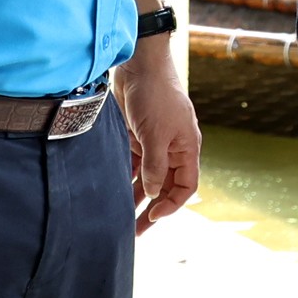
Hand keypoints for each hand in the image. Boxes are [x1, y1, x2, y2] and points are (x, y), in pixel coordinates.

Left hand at [119, 41, 203, 231]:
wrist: (139, 65)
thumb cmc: (156, 95)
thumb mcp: (157, 134)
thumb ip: (155, 167)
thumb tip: (152, 193)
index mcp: (186, 148)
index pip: (186, 186)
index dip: (171, 204)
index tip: (153, 216)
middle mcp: (172, 149)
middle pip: (164, 187)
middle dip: (150, 208)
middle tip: (134, 231)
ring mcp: (153, 143)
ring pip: (145, 179)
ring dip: (134, 197)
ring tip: (119, 219)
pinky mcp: (135, 137)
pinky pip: (131, 165)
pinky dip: (123, 178)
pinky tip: (111, 193)